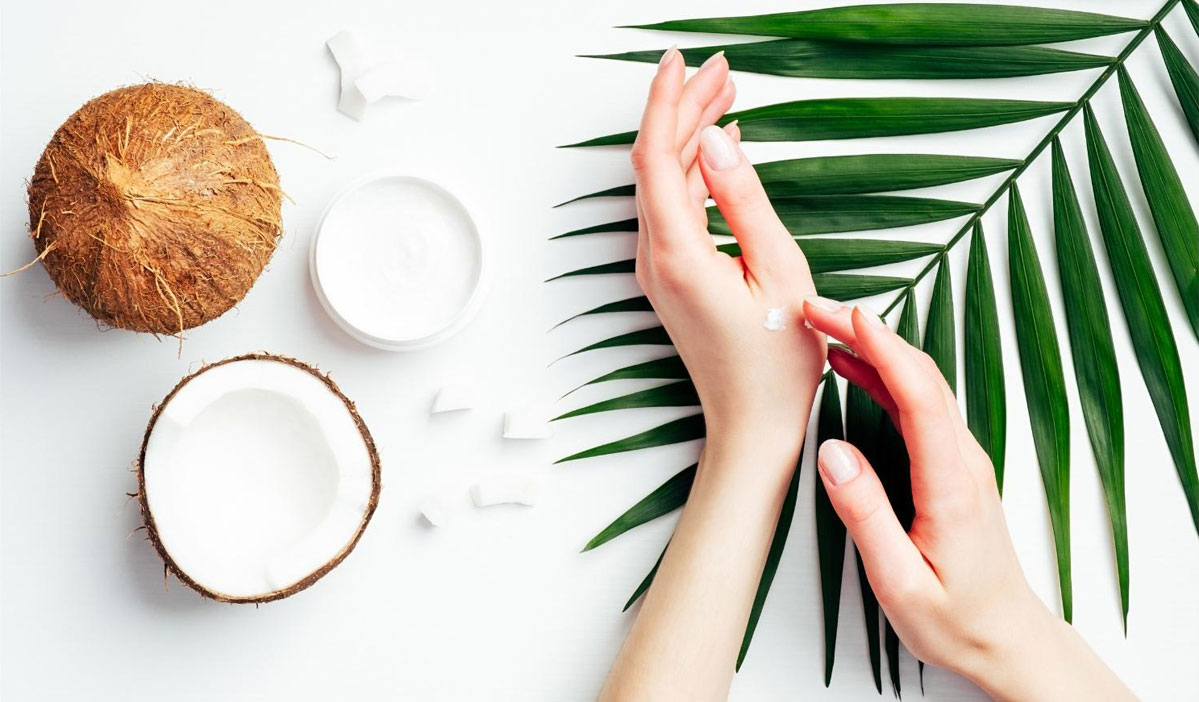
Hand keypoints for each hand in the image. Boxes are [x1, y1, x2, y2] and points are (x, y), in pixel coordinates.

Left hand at [632, 47, 825, 452]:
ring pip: (665, 184)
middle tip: (720, 67)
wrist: (752, 426)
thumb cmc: (776, 364)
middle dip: (684, 108)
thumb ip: (746, 203)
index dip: (666, 102)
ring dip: (692, 137)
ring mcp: (659, 269)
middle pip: (657, 163)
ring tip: (726, 92)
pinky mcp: (671, 277)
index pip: (657, 158)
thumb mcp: (778, 274)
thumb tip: (721, 141)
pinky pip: (676, 210)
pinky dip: (697, 174)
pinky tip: (721, 150)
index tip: (682, 60)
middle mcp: (656, 259)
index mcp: (678, 255)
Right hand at [803, 299, 1135, 701]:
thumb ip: (867, 516)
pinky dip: (884, 375)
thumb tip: (834, 453)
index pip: (920, 397)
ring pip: (921, 384)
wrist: (1005, 639)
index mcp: (952, 485)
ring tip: (824, 326)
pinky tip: (852, 368)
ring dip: (875, 348)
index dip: (884, 350)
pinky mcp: (952, 465)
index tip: (848, 317)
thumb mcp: (899, 582)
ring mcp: (962, 460)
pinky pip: (919, 404)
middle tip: (813, 309)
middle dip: (869, 332)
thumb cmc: (955, 619)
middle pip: (920, 375)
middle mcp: (964, 462)